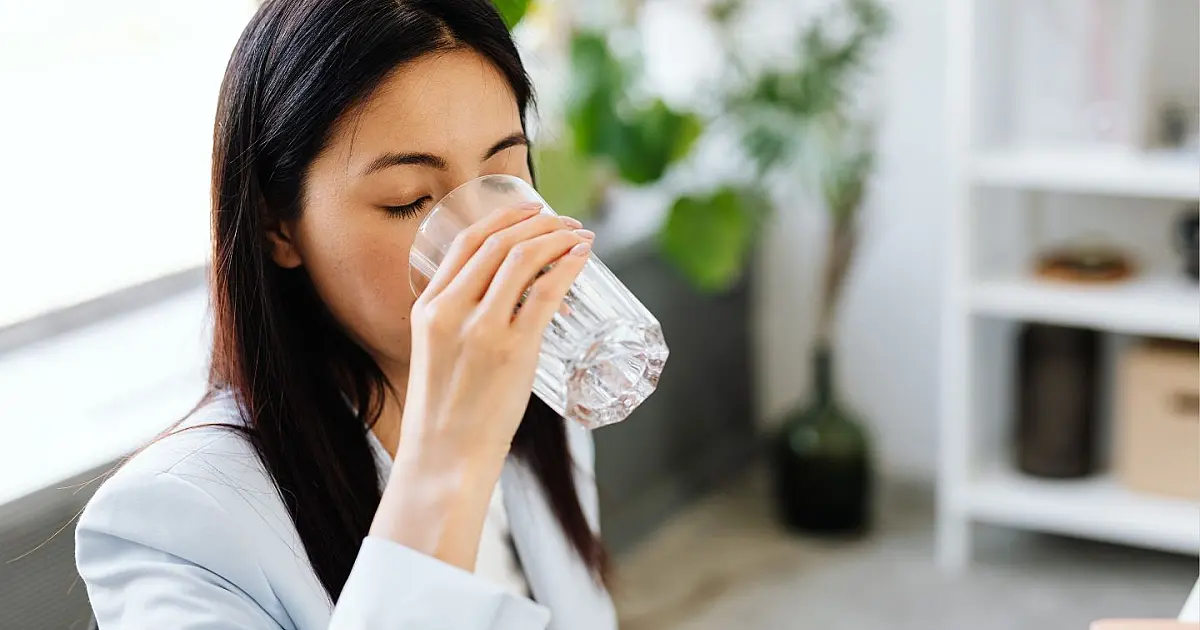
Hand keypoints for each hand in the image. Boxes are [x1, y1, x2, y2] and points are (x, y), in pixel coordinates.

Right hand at [371, 202, 592, 568]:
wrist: (445, 459)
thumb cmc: (447, 415)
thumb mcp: (438, 356)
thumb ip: (462, 325)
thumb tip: (510, 306)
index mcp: (428, 308)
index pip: (466, 243)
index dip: (503, 217)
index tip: (531, 210)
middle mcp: (451, 310)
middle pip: (498, 243)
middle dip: (538, 222)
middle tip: (565, 221)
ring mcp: (482, 329)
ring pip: (523, 259)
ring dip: (557, 238)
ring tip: (580, 235)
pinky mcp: (513, 351)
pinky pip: (546, 293)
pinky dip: (568, 267)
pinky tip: (583, 257)